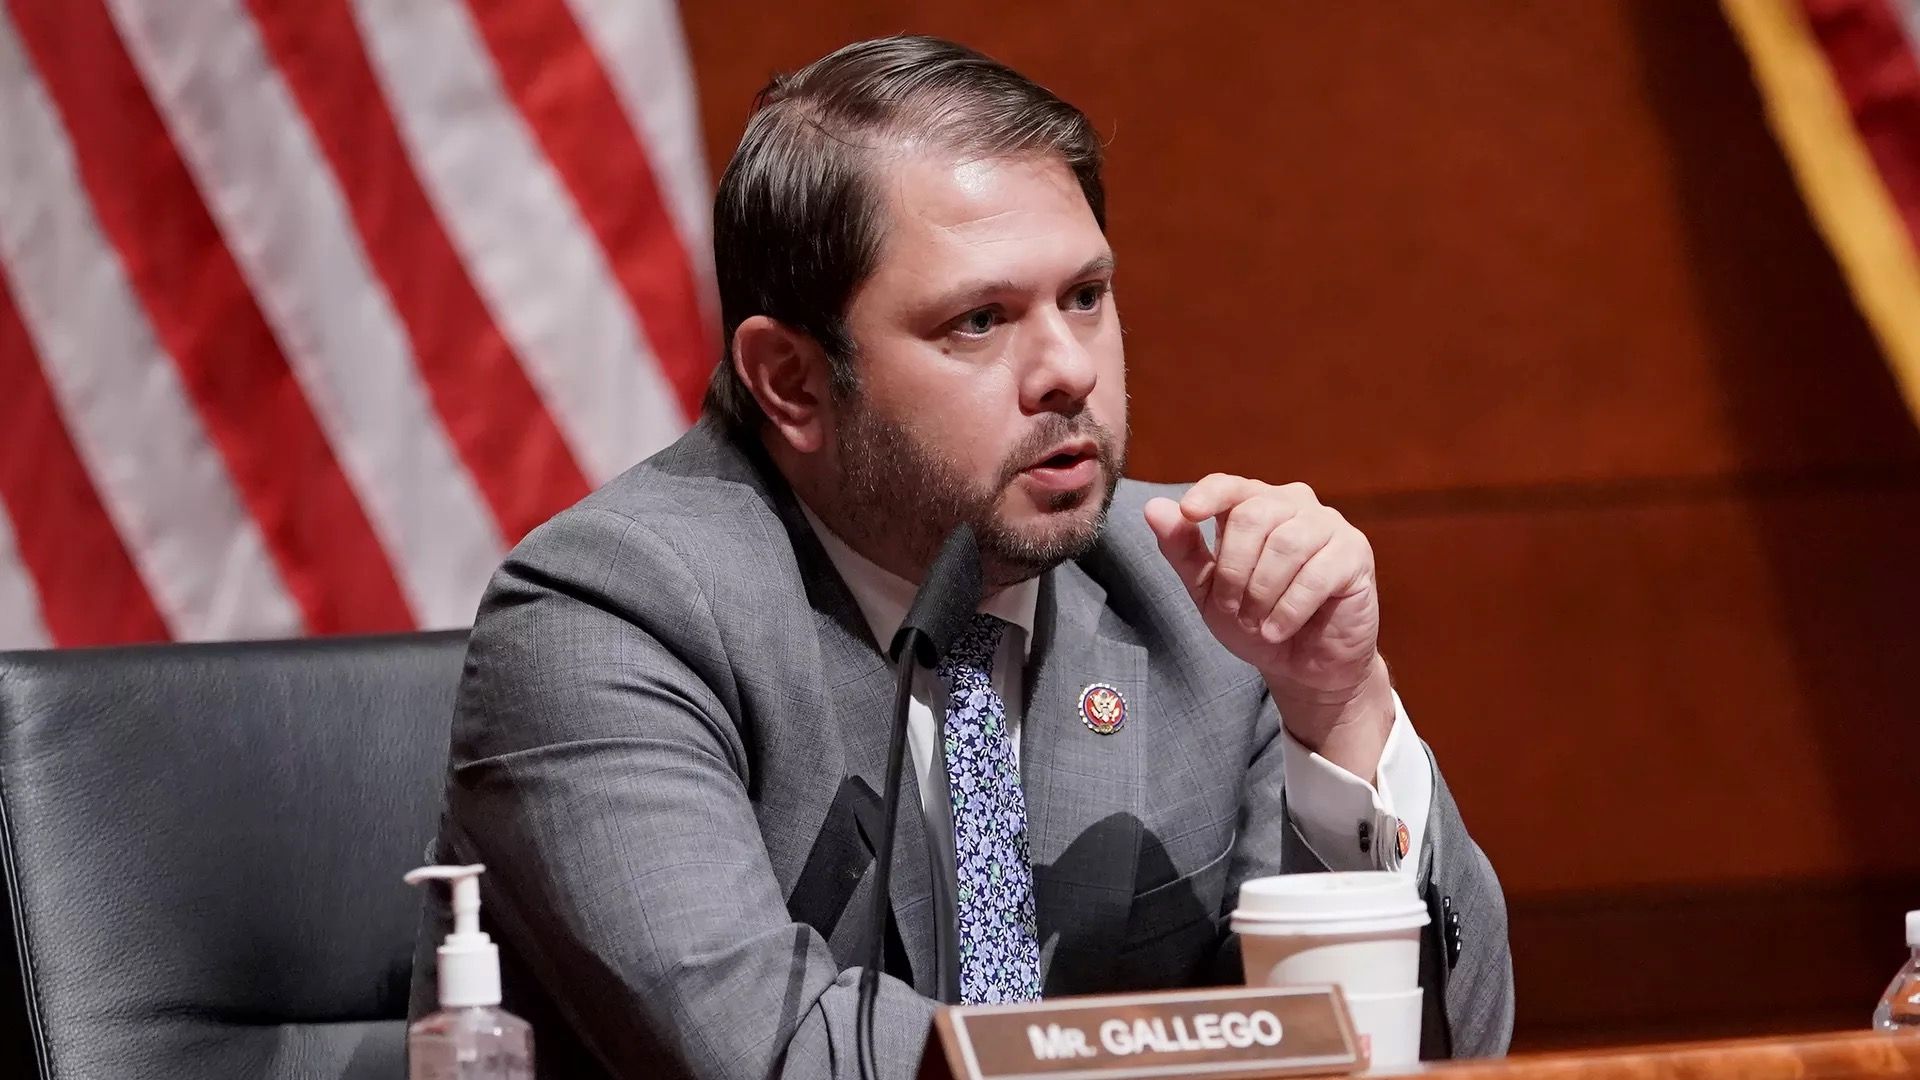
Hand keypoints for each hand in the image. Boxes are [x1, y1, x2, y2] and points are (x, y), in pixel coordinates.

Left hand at [1145, 475, 1392, 776]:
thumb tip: (1154, 508)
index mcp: (1256, 506)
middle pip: (1253, 517)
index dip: (1208, 495)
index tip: (1189, 513)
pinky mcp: (1355, 554)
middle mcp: (1295, 505)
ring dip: (1262, 593)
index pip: (1230, 485)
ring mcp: (1329, 526)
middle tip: (1233, 611)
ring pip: (1285, 545)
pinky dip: (1289, 610)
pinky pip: (1316, 575)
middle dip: (1234, 572)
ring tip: (1257, 624)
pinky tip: (1277, 630)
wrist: (1305, 666)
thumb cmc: (1255, 620)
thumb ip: (1183, 550)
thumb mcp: (1208, 590)